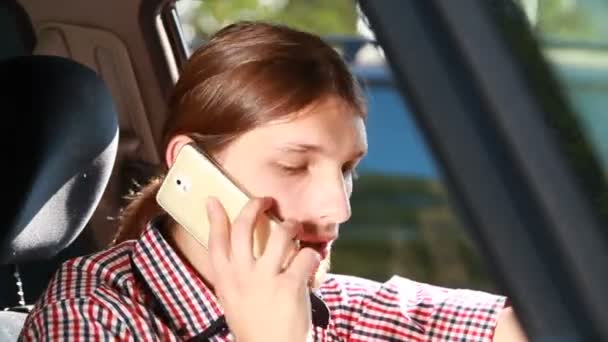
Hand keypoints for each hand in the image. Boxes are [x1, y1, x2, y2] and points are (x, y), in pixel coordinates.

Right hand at [206, 196, 319, 341]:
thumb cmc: (253, 325)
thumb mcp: (232, 299)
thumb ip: (234, 274)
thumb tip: (240, 247)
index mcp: (225, 279)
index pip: (215, 241)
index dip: (214, 217)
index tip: (214, 200)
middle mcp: (241, 275)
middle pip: (244, 227)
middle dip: (255, 206)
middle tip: (266, 201)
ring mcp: (266, 279)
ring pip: (280, 233)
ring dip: (291, 226)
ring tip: (294, 229)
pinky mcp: (290, 285)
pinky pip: (305, 255)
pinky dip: (311, 254)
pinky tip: (310, 262)